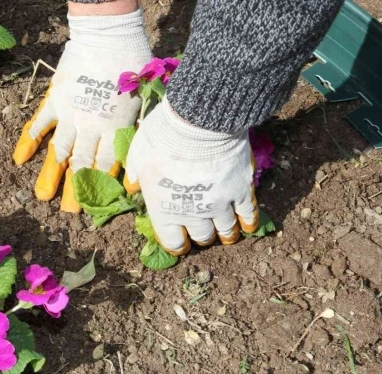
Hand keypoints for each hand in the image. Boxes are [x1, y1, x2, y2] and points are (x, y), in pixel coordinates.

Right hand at [13, 10, 151, 212]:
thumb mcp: (144, 102)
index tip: (95, 206)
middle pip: (81, 165)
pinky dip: (29, 142)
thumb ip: (138, 135)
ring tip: (43, 197)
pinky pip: (38, 125)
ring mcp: (69, 115)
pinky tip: (20, 160)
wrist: (107, 36)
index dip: (100, 187)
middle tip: (70, 212)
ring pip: (58, 152)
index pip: (105, 166)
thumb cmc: (132, 65)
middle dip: (75, 190)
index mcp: (114, 129)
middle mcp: (89, 127)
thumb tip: (137, 171)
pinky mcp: (54, 101)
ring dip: (50, 176)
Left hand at [125, 99, 259, 255]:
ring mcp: (219, 204)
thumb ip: (135, 175)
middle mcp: (192, 213)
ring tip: (227, 234)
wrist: (198, 122)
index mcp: (164, 210)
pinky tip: (248, 226)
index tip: (180, 242)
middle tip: (203, 232)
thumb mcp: (137, 156)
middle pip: (202, 236)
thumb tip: (132, 187)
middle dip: (202, 237)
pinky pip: (248, 213)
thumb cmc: (162, 138)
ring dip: (226, 234)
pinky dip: (248, 222)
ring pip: (226, 229)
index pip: (172, 241)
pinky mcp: (241, 190)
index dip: (176, 244)